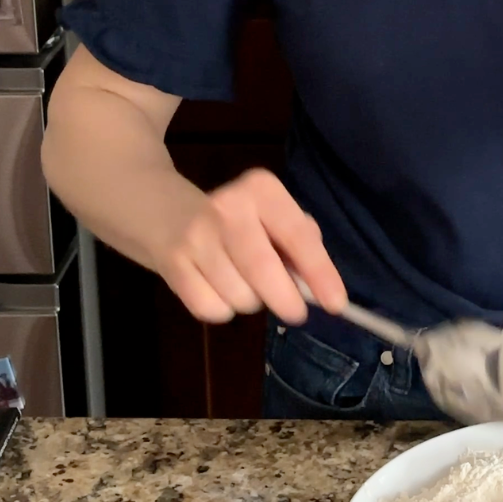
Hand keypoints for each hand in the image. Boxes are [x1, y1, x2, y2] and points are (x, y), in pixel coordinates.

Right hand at [149, 167, 347, 325]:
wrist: (166, 213)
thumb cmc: (238, 220)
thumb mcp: (273, 215)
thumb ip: (300, 243)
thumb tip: (317, 286)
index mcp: (261, 189)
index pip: (297, 235)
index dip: (319, 272)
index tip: (336, 304)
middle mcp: (227, 207)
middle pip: (264, 270)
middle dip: (286, 299)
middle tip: (296, 312)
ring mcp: (196, 236)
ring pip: (240, 296)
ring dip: (251, 302)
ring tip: (244, 283)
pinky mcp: (172, 265)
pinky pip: (212, 310)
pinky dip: (222, 309)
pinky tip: (217, 287)